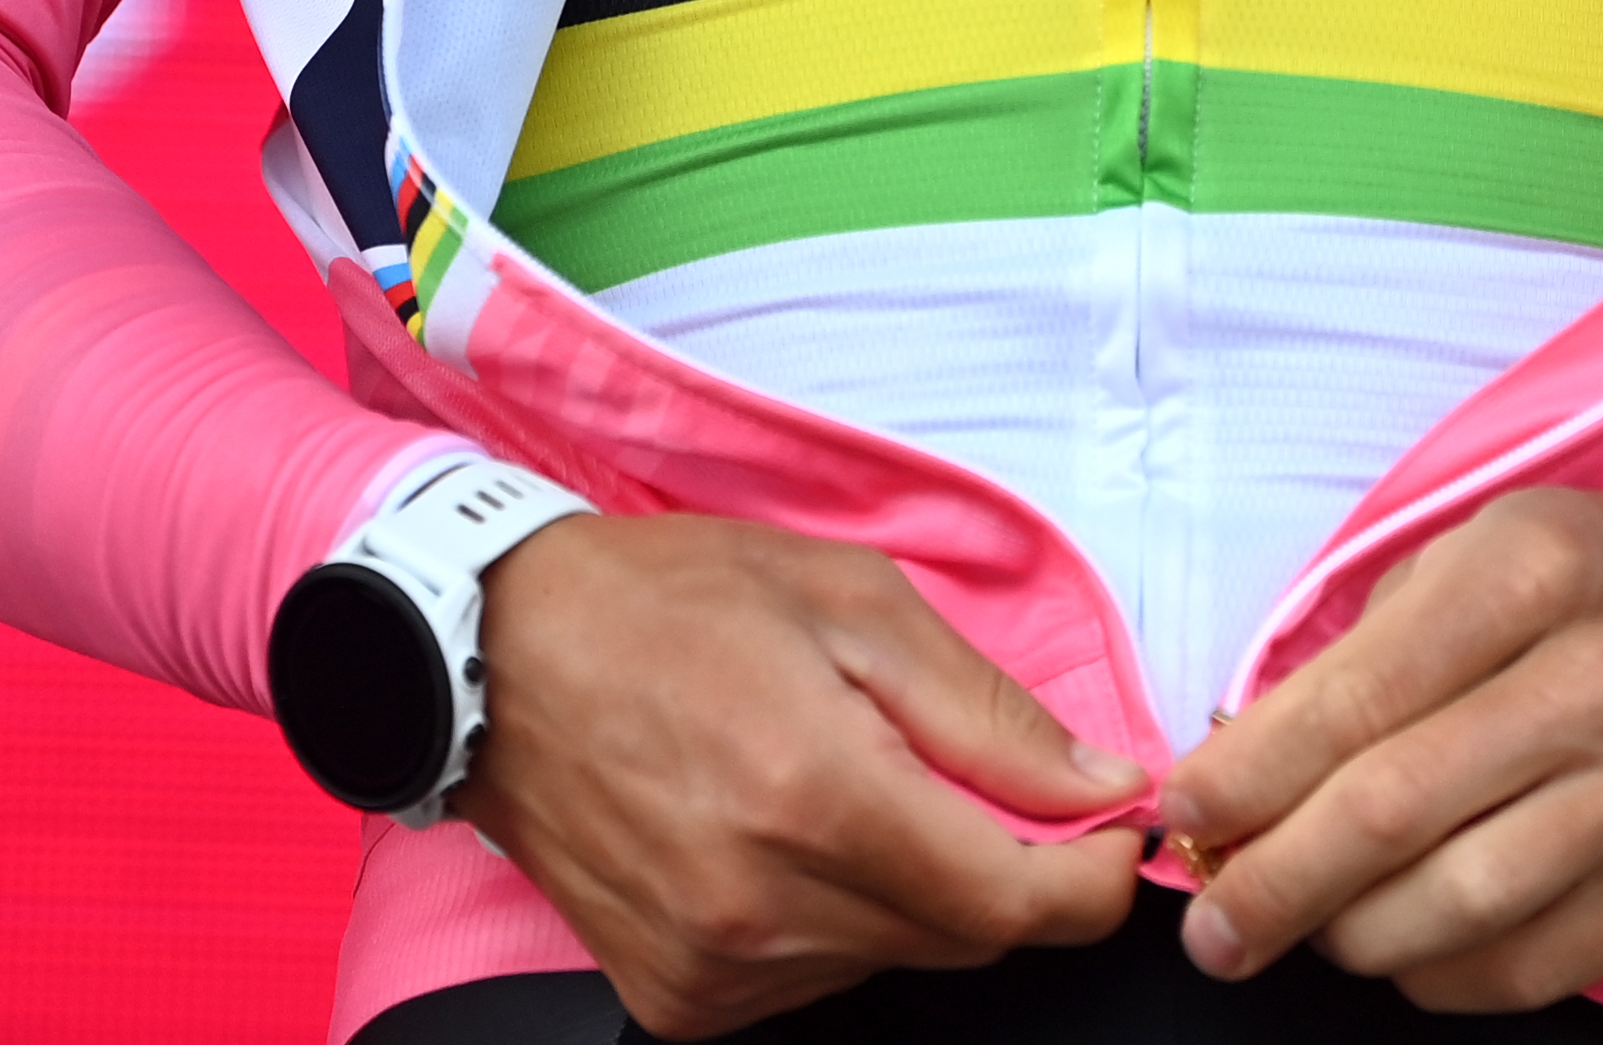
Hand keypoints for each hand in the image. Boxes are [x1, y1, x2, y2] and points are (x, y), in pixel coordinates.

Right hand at [458, 512, 1151, 1037]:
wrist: (494, 655)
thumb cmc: (669, 605)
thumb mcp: (852, 603)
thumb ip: (988, 714)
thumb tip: (1102, 789)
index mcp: (817, 795)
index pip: (1014, 905)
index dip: (1089, 882)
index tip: (1109, 838)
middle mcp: (763, 906)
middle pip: (964, 940)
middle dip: (1000, 868)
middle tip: (961, 776)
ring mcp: (713, 966)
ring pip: (891, 961)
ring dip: (907, 891)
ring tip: (837, 783)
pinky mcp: (677, 1000)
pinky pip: (812, 983)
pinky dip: (831, 920)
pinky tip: (782, 838)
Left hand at [1153, 489, 1602, 1012]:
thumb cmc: (1598, 582)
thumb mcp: (1481, 551)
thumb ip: (1363, 652)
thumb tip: (1241, 768)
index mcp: (1536, 571)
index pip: (1356, 699)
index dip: (1248, 775)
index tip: (1183, 812)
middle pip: (1393, 816)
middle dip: (1272, 883)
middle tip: (1211, 923)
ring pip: (1453, 909)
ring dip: (1345, 937)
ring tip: (1300, 926)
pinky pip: (1528, 965)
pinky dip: (1436, 973)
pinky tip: (1400, 942)